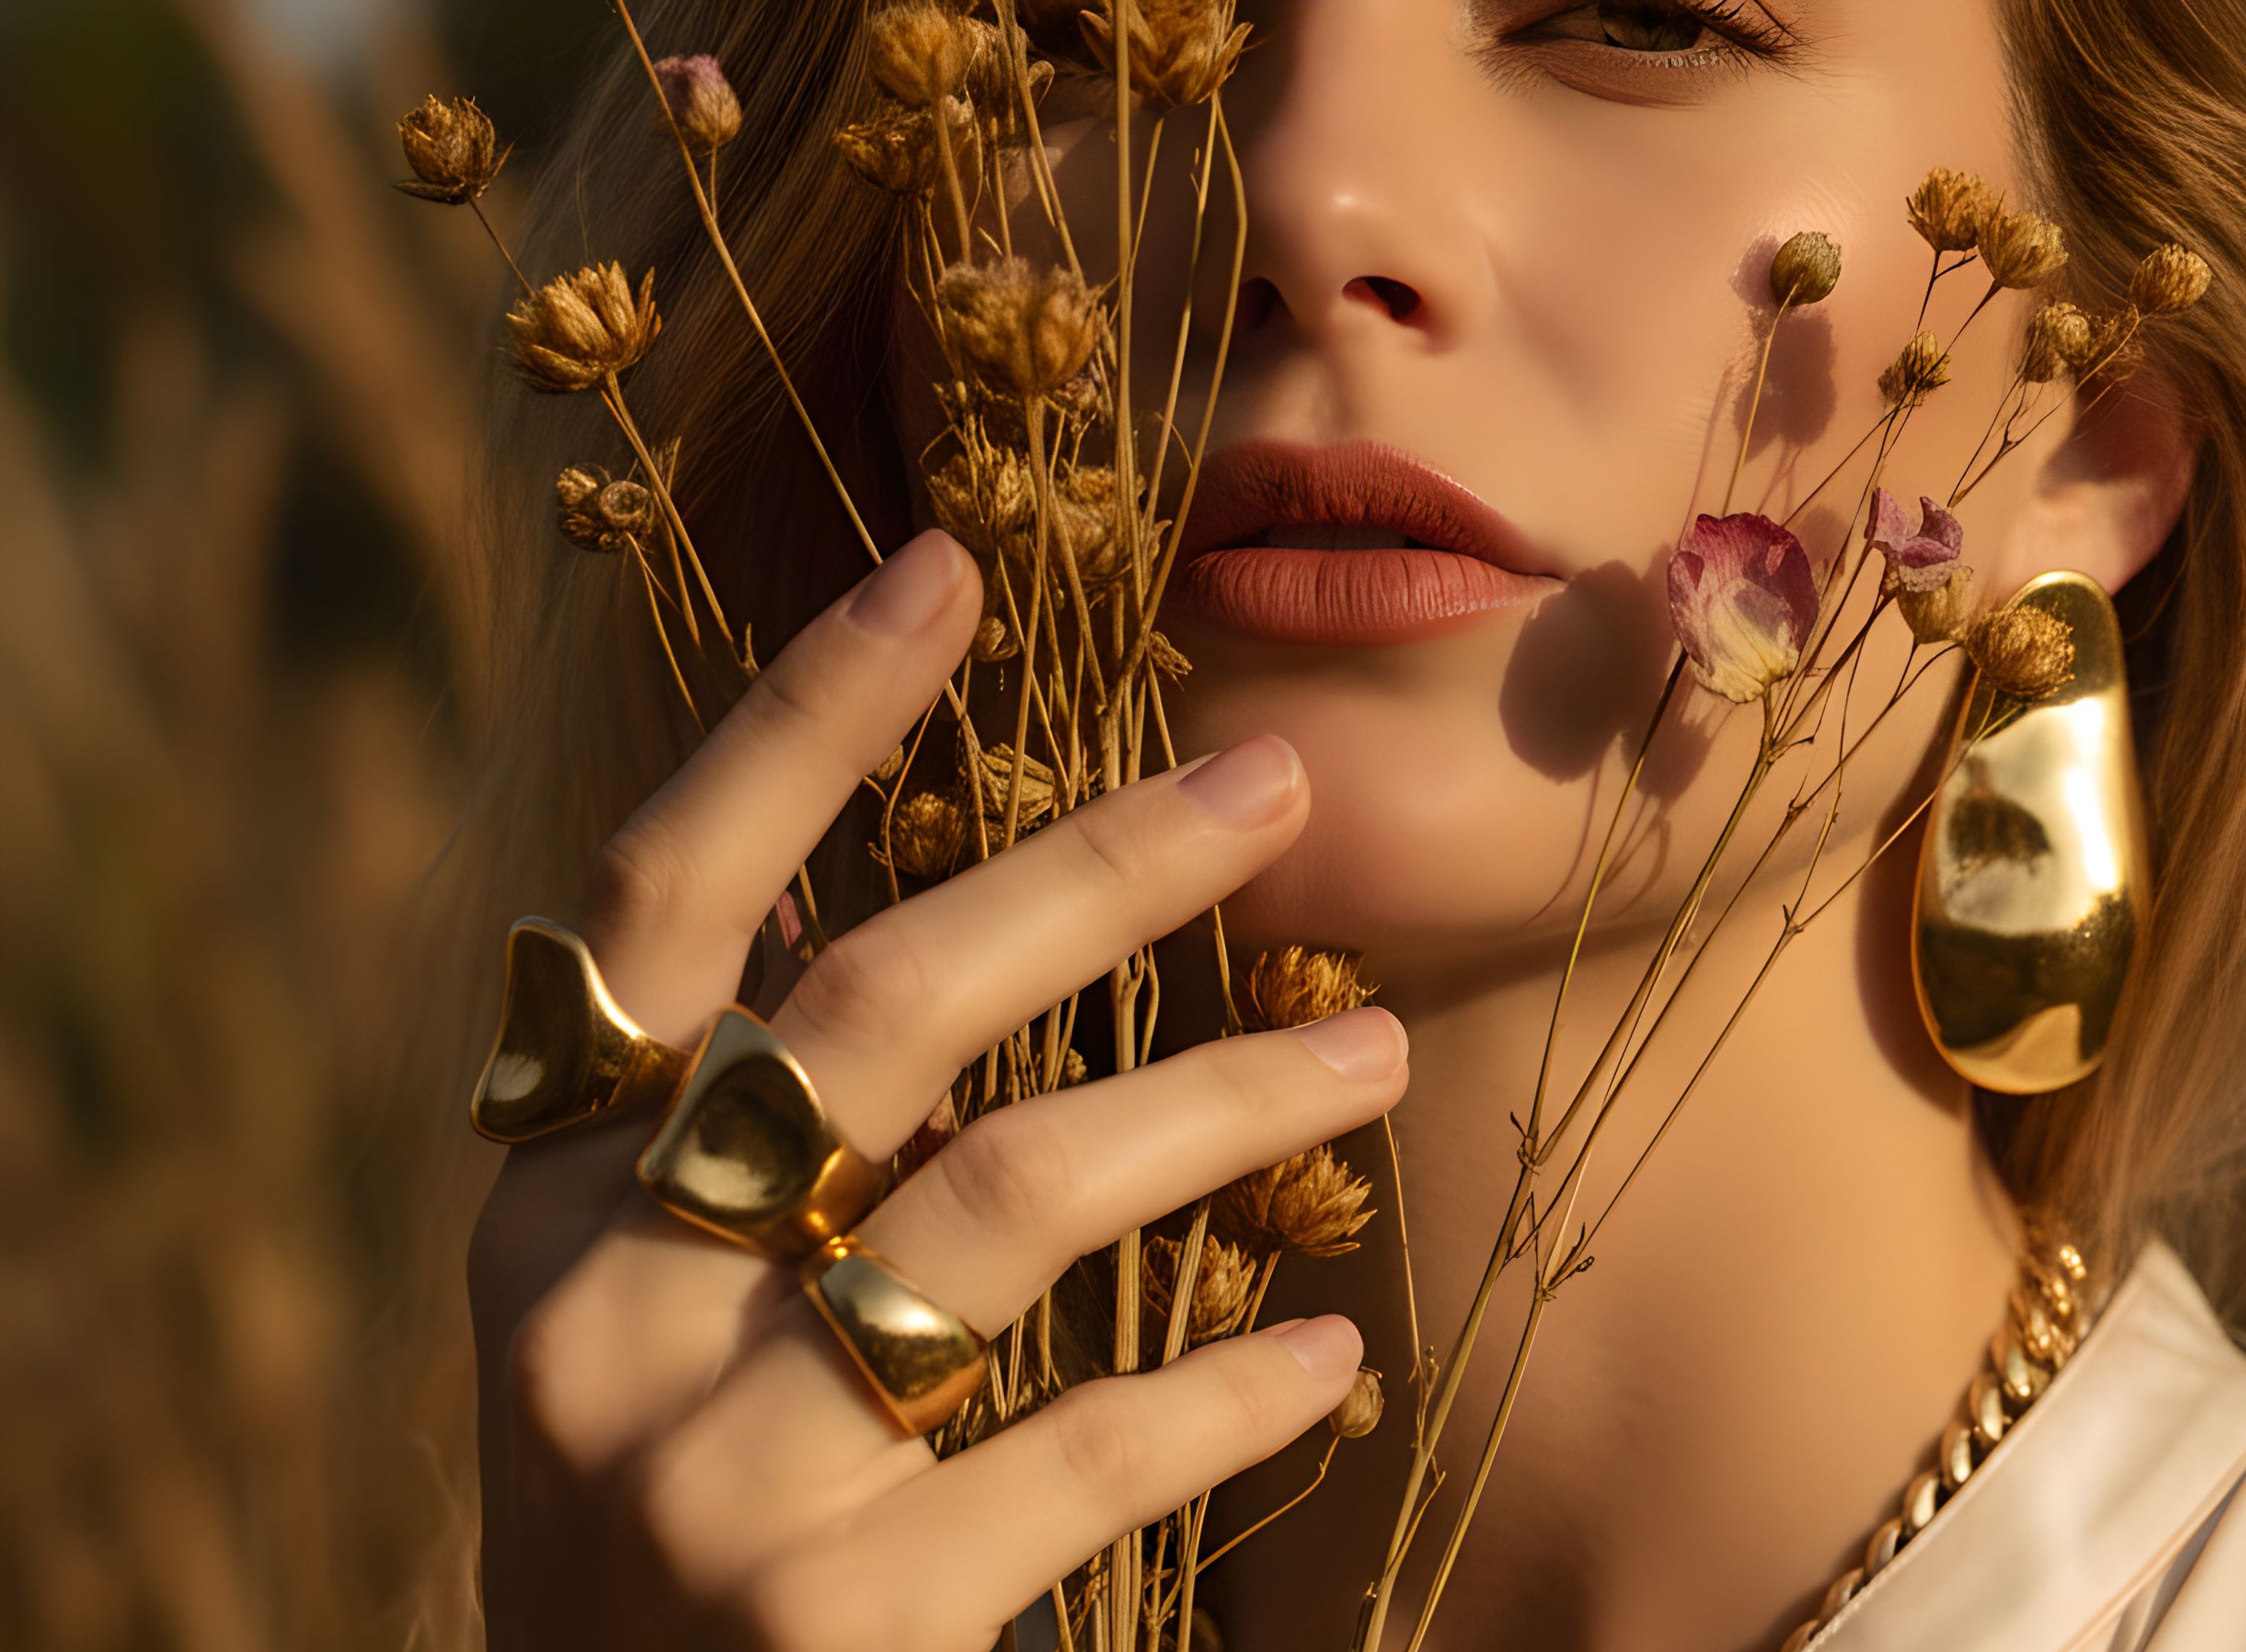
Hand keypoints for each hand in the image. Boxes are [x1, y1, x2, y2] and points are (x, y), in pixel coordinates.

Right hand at [465, 530, 1400, 1648]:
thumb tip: (847, 869)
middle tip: (1277, 789)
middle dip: (1095, 872)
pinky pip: (1084, 1449)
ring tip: (1373, 1060)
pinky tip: (1337, 1356)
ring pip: (1008, 1194)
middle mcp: (593, 1309)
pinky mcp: (829, 1622)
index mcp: (551, 1204)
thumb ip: (727, 1123)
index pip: (658, 900)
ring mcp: (699, 1471)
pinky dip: (1232, 1393)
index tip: (951, 563)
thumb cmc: (684, 1534)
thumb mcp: (648, 1317)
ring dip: (1220, 1101)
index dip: (794, 720)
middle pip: (875, 1005)